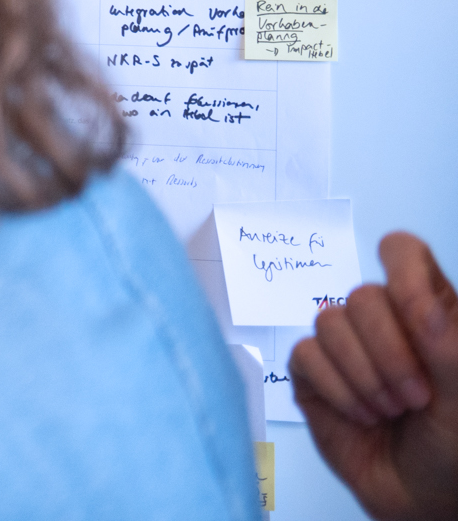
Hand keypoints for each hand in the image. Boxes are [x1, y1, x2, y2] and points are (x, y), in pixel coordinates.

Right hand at [290, 232, 457, 519]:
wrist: (425, 501)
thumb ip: (447, 342)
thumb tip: (418, 301)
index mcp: (429, 311)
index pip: (403, 254)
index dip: (403, 275)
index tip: (421, 322)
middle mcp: (386, 322)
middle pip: (362, 294)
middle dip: (387, 352)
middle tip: (415, 396)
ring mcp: (346, 347)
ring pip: (328, 322)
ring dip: (363, 376)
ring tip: (390, 410)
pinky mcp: (314, 374)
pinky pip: (305, 355)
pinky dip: (335, 389)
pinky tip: (362, 414)